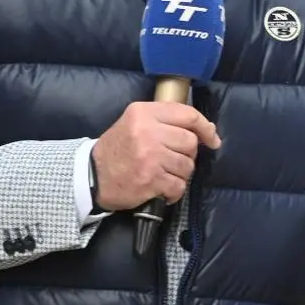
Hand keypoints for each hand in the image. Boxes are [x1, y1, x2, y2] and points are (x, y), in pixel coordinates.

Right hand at [90, 101, 221, 211]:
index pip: (188, 115)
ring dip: (180, 174)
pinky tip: (161, 189)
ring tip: (163, 174)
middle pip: (190, 142)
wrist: (92, 176)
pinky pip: (178, 186)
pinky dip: (173, 191)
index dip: (205, 128)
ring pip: (187, 166)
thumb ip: (167, 121)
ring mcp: (150, 156)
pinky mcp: (150, 179)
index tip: (212, 139)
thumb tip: (208, 129)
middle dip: (186, 154)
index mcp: (145, 112)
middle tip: (171, 160)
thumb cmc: (119, 148)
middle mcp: (147, 131)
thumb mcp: (136, 122)